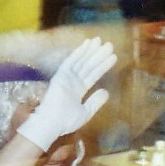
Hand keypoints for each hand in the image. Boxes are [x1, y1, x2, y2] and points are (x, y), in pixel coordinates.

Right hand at [15, 37, 115, 151]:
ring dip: (91, 51)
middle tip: (109, 45)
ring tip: (101, 41)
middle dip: (98, 55)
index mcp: (78, 90)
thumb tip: (106, 91)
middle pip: (88, 66)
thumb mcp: (85, 112)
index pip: (93, 75)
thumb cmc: (66, 121)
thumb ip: (95, 102)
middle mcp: (73, 82)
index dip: (103, 66)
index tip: (113, 57)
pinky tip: (87, 44)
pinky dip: (79, 52)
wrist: (51, 124)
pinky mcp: (60, 76)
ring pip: (81, 61)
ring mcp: (66, 78)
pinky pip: (71, 61)